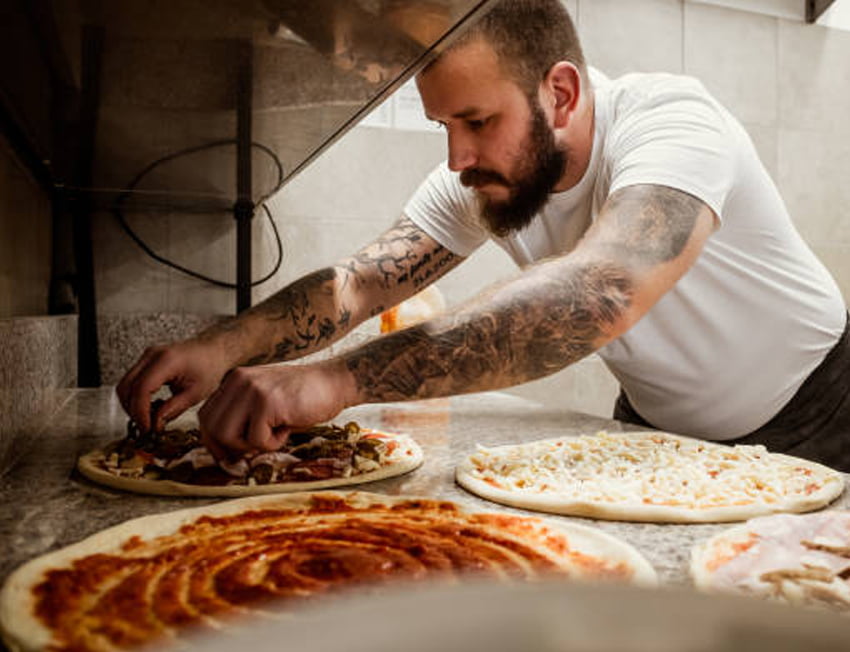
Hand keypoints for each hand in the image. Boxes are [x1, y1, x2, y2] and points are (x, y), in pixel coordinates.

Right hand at [116, 338, 230, 432]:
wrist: (213, 351)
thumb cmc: (209, 368)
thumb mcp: (196, 393)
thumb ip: (173, 409)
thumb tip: (155, 424)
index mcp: (167, 361)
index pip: (142, 388)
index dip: (140, 411)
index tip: (146, 428)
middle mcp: (152, 355)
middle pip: (126, 386)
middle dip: (132, 410)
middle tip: (146, 427)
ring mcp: (147, 356)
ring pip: (125, 385)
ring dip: (132, 405)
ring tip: (149, 418)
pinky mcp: (146, 361)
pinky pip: (132, 382)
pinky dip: (136, 397)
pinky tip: (150, 408)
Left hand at [197, 359, 354, 459]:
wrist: (335, 382)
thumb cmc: (303, 398)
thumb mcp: (265, 401)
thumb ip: (242, 417)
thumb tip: (223, 452)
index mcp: (234, 380)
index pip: (206, 416)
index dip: (214, 440)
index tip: (231, 453)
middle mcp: (238, 381)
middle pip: (210, 427)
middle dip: (229, 448)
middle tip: (254, 449)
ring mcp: (251, 390)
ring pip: (227, 436)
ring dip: (250, 446)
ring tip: (273, 435)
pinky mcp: (267, 402)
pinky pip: (256, 440)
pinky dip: (273, 444)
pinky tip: (287, 428)